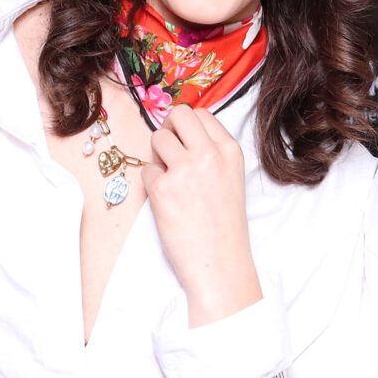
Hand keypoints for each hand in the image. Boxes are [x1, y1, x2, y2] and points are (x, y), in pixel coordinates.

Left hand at [143, 105, 262, 322]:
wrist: (220, 263)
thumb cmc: (224, 225)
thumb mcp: (231, 178)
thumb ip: (212, 153)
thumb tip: (179, 132)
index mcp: (230, 150)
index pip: (200, 114)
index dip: (186, 127)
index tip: (184, 143)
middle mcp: (209, 154)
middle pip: (178, 114)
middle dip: (169, 129)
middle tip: (169, 152)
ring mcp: (185, 170)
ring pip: (157, 138)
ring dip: (157, 156)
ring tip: (169, 180)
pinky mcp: (162, 189)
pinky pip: (146, 170)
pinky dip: (151, 183)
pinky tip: (167, 202)